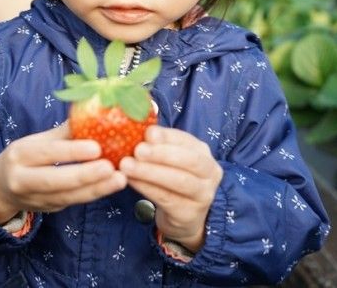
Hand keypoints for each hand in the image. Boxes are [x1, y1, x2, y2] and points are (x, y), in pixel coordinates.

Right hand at [0, 123, 126, 223]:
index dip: (71, 151)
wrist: (0, 188)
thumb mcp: (37, 140)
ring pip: (68, 196)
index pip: (47, 153)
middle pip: (55, 180)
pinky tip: (111, 186)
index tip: (96, 147)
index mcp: (20, 155)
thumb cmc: (25, 157)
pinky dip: (93, 194)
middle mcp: (23, 179)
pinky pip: (73, 202)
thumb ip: (63, 132)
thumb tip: (94, 113)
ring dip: (96, 189)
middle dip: (85, 175)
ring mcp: (35, 198)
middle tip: (111, 168)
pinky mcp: (48, 210)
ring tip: (119, 179)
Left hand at [120, 126, 222, 252]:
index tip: (147, 133)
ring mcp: (203, 195)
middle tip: (137, 150)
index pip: (187, 141)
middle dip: (161, 154)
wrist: (184, 216)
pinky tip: (130, 181)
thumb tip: (135, 120)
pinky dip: (147, 188)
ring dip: (150, 172)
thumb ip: (157, 143)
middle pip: (189, 161)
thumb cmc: (172, 179)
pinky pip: (167, 199)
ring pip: (179, 181)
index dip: (167, 136)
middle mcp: (209, 172)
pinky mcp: (190, 214)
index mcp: (202, 152)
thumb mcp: (170, 159)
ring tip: (127, 165)